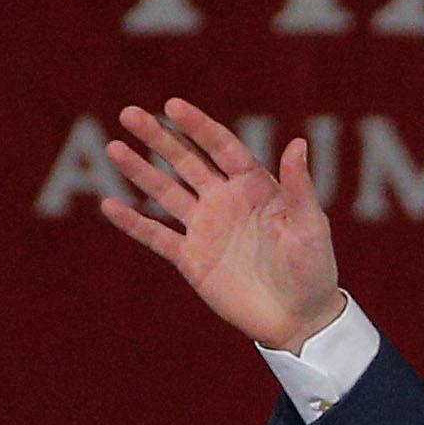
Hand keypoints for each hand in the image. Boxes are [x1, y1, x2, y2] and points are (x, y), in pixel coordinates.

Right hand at [101, 99, 344, 354]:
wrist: (300, 319)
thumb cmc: (314, 269)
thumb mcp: (311, 226)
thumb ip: (299, 187)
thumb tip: (298, 142)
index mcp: (255, 187)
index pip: (222, 148)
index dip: (198, 127)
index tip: (173, 105)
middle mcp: (225, 201)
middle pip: (186, 162)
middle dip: (158, 138)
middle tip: (129, 113)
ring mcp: (206, 229)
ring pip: (165, 192)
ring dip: (140, 171)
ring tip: (114, 148)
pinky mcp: (191, 259)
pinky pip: (157, 236)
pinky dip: (133, 223)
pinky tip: (109, 205)